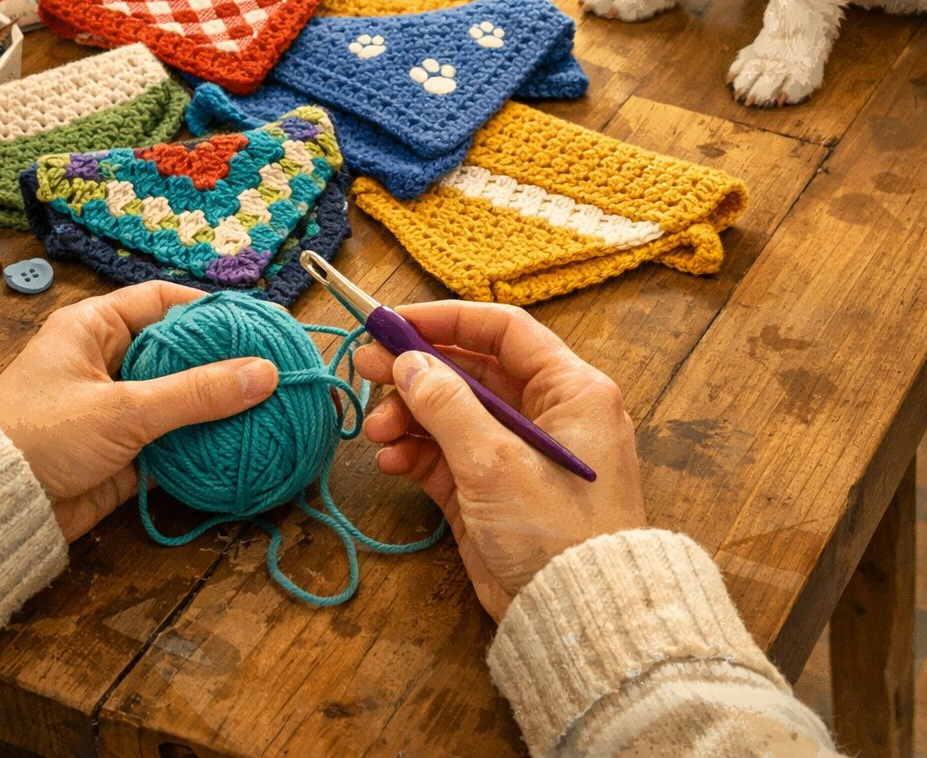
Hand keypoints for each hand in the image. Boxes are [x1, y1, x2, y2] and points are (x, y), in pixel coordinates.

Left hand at [0, 284, 277, 542]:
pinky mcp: (121, 454)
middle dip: (223, 361)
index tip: (256, 319)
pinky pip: (172, 441)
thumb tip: (265, 373)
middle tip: (274, 364)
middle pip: (178, 351)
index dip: (210, 308)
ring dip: (217, 406)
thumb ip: (197, 393)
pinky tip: (240, 444)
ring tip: (270, 405)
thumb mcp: (124, 409)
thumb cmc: (43, 436)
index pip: (162, 301)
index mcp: (94, 328)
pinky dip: (202, 444)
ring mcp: (114, 409)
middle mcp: (105, 362)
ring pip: (178, 399)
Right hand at [354, 302, 645, 622]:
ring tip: (377, 430)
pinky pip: (445, 455)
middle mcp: (546, 414)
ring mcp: (516, 453)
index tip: (394, 321)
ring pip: (451, 412)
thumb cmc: (555, 533)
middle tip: (366, 367)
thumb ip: (447, 405)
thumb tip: (409, 361)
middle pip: (470, 371)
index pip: (503, 331)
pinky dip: (415, 453)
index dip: (448, 320)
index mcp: (570, 389)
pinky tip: (391, 460)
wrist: (574, 622)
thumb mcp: (495, 461)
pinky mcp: (491, 491)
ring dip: (409, 415)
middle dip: (417, 369)